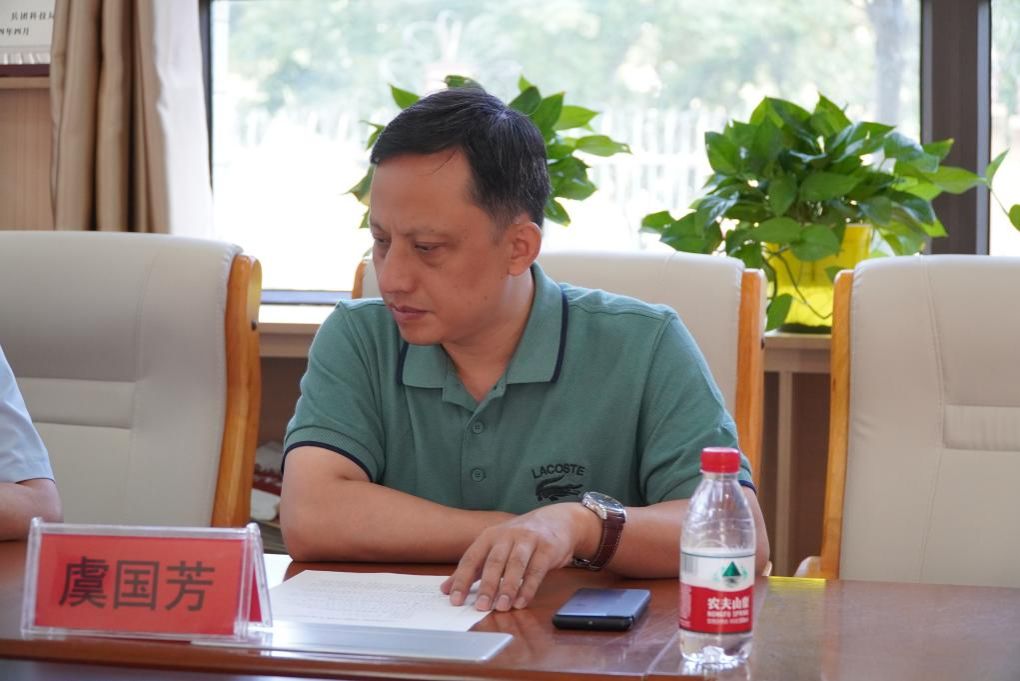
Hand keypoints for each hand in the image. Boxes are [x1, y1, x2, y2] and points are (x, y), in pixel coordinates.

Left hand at [440, 502, 598, 611]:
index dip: (462, 579)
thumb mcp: (495, 548)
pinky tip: (521, 601)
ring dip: (508, 587)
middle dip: (486, 585)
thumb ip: (473, 568)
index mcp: (489, 536)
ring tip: (502, 607)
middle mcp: (507, 535)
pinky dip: (528, 587)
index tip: (454, 599)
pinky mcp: (547, 548)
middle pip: (494, 561)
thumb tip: (447, 589)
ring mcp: (528, 540)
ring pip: (515, 564)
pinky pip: (536, 569)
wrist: (557, 520)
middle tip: (480, 606)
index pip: (471, 558)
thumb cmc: (520, 539)